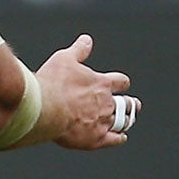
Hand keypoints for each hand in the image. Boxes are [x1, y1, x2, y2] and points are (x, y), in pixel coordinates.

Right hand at [36, 34, 137, 149]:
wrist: (44, 108)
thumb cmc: (53, 83)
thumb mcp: (64, 59)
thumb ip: (78, 50)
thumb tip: (87, 40)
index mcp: (101, 83)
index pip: (120, 81)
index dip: (120, 83)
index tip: (120, 84)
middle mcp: (106, 103)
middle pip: (127, 103)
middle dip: (130, 103)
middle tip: (133, 104)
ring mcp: (102, 121)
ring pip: (122, 121)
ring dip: (126, 120)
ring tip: (127, 120)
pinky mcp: (95, 138)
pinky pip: (114, 139)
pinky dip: (119, 138)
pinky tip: (121, 137)